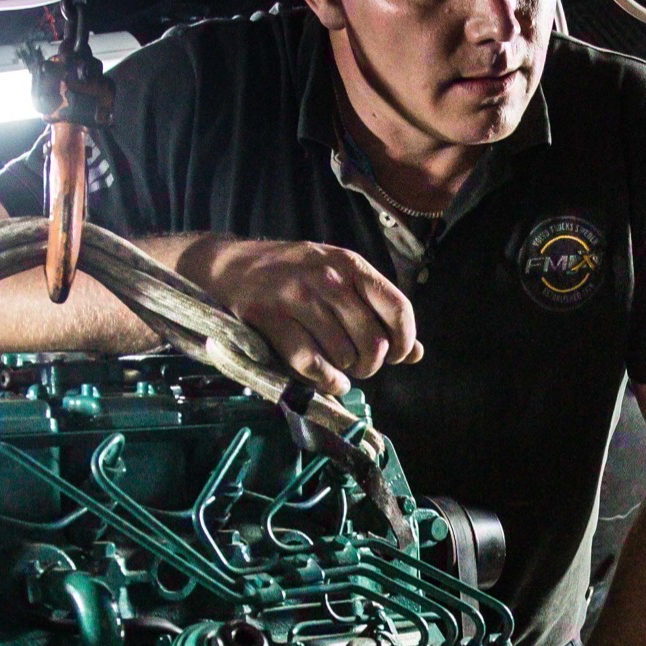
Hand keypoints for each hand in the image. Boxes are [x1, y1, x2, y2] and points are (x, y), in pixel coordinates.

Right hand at [179, 236, 421, 395]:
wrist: (229, 264)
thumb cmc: (292, 274)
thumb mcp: (338, 277)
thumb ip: (377, 310)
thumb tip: (416, 354)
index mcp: (350, 264)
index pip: (398, 308)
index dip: (404, 341)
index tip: (396, 355)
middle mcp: (327, 278)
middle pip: (373, 340)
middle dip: (371, 363)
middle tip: (359, 365)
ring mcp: (298, 298)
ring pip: (344, 355)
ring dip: (346, 372)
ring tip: (337, 367)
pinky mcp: (271, 319)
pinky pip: (311, 364)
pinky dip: (324, 381)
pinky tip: (325, 379)